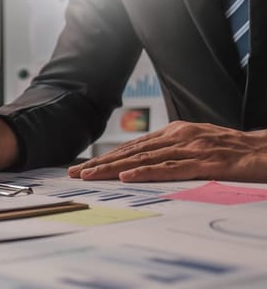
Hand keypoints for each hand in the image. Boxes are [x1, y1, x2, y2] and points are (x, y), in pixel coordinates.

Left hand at [68, 121, 266, 181]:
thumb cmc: (233, 151)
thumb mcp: (198, 146)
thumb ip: (172, 151)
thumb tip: (144, 161)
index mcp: (176, 132)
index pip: (133, 147)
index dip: (106, 157)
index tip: (83, 168)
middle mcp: (180, 137)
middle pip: (132, 151)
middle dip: (101, 163)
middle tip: (75, 173)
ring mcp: (193, 148)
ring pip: (145, 159)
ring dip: (115, 168)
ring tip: (91, 175)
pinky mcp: (207, 162)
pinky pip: (172, 168)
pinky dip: (147, 172)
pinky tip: (128, 176)